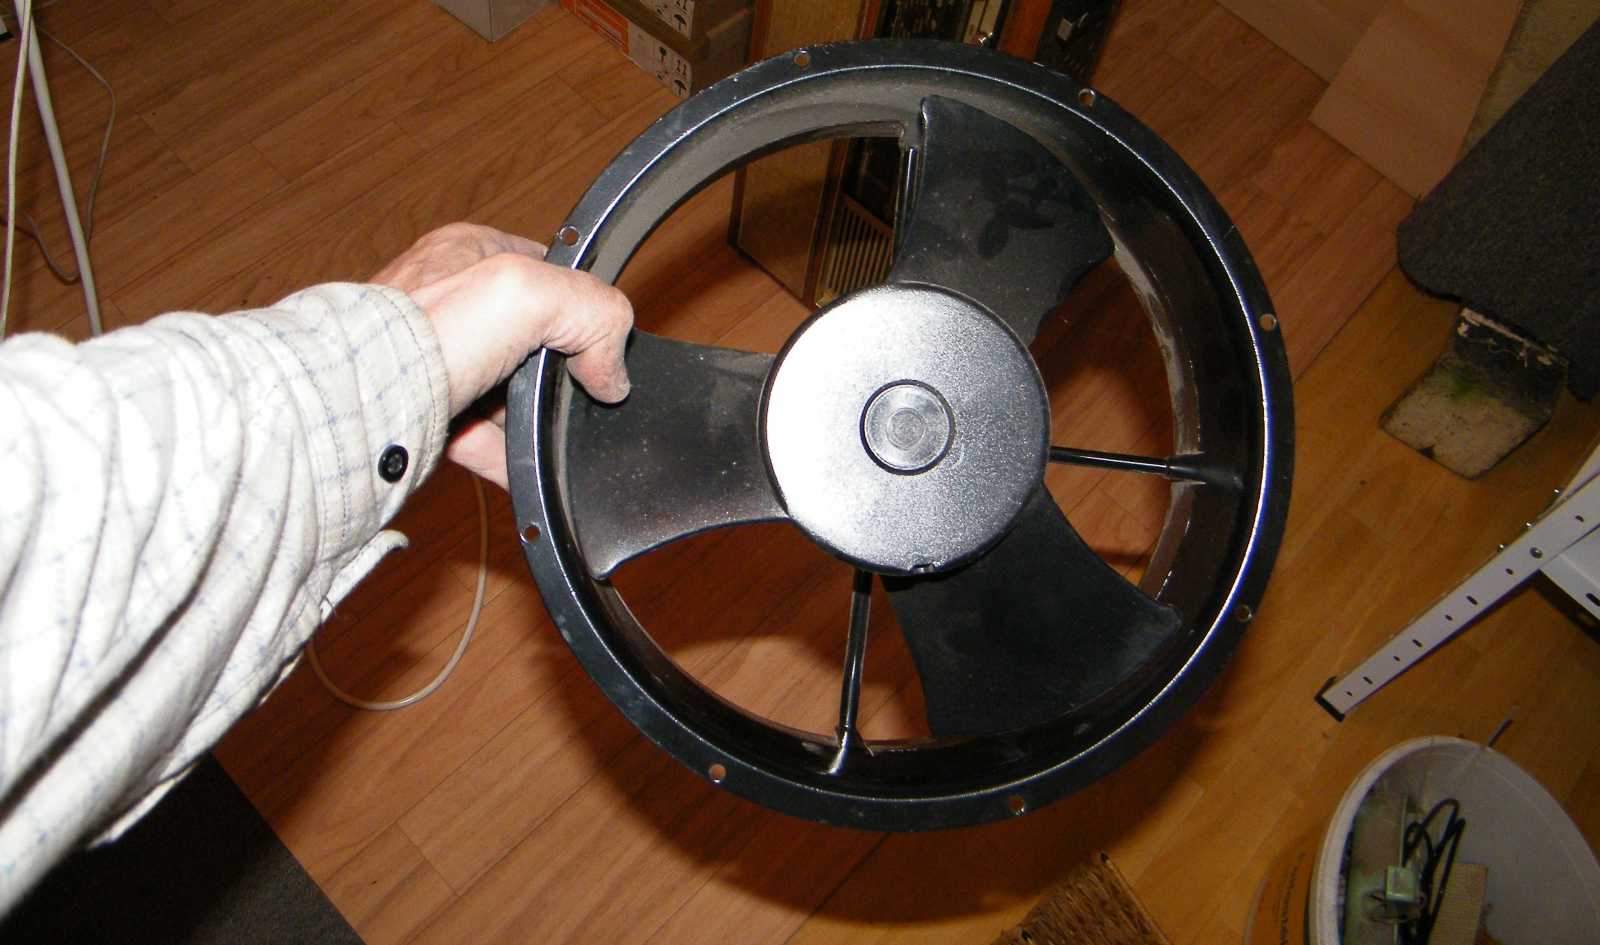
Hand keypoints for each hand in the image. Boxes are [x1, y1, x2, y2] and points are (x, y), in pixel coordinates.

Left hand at [372, 223, 632, 488]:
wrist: (358, 405)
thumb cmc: (424, 332)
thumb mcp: (533, 291)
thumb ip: (594, 312)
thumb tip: (611, 371)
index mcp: (469, 253)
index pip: (549, 270)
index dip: (581, 306)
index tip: (597, 339)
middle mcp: (448, 302)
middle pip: (533, 340)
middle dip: (556, 374)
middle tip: (570, 392)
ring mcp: (437, 359)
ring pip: (509, 393)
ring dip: (533, 420)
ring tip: (542, 434)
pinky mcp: (426, 412)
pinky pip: (482, 438)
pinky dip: (507, 456)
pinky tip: (523, 467)